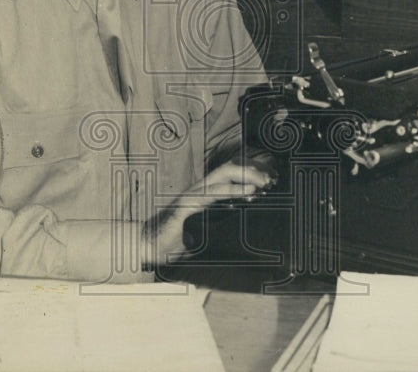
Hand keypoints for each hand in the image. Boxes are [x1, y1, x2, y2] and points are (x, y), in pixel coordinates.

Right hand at [142, 161, 275, 265]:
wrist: (147, 246)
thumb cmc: (174, 241)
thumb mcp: (204, 236)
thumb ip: (220, 232)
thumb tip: (246, 242)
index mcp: (204, 196)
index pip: (229, 176)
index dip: (249, 174)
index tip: (270, 180)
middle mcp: (198, 191)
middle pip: (227, 170)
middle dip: (250, 170)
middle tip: (270, 179)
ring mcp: (190, 196)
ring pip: (219, 177)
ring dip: (243, 177)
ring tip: (262, 182)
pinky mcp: (183, 206)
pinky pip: (207, 195)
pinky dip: (227, 191)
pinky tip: (244, 193)